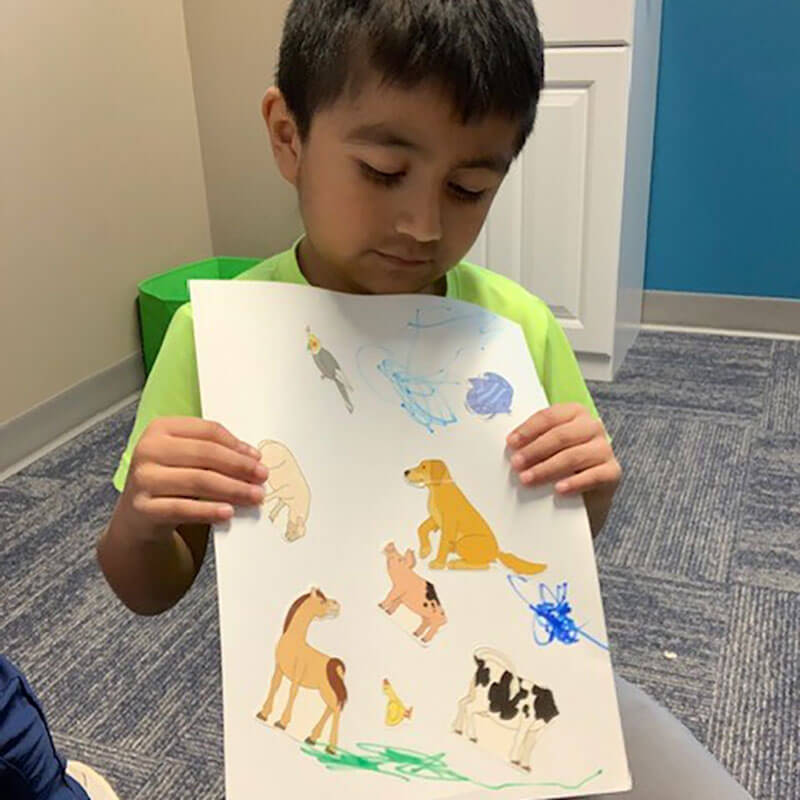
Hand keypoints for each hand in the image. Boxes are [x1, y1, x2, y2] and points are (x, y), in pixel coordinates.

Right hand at [123, 418, 267, 527]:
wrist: (137, 517)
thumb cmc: (169, 481)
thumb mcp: (185, 459)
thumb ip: (212, 452)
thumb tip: (252, 459)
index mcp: (161, 429)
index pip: (207, 431)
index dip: (236, 444)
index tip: (257, 457)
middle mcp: (148, 450)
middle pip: (206, 454)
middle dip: (239, 466)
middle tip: (262, 477)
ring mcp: (143, 479)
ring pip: (198, 481)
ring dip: (232, 489)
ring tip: (254, 496)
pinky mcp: (142, 508)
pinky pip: (182, 508)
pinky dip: (208, 511)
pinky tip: (228, 512)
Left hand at [506, 403, 620, 495]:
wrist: (586, 491)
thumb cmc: (562, 463)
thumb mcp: (548, 447)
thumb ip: (533, 441)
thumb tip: (510, 448)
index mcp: (575, 413)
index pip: (549, 416)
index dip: (528, 429)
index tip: (510, 443)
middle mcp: (592, 427)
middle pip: (561, 435)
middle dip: (535, 450)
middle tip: (516, 464)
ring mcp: (605, 449)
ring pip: (573, 456)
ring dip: (546, 468)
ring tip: (527, 479)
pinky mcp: (613, 472)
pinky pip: (594, 476)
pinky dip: (574, 483)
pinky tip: (558, 489)